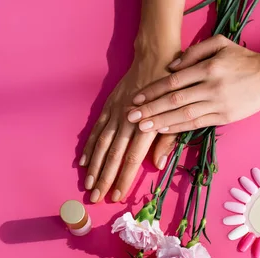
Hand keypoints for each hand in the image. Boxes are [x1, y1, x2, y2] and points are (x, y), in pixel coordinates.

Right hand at [79, 56, 177, 202]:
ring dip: (93, 166)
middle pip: (113, 155)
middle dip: (104, 178)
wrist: (155, 57)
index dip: (123, 178)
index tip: (116, 196)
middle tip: (95, 198)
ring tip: (88, 184)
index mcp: (146, 125)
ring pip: (101, 144)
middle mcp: (127, 121)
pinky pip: (96, 129)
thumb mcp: (176, 113)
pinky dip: (89, 146)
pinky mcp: (108, 106)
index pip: (132, 158)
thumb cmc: (172, 88)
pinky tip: (83, 161)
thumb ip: (167, 140)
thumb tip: (157, 163)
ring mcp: (115, 113)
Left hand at [127, 35, 259, 133]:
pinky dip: (179, 127)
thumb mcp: (221, 44)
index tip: (136, 98)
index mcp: (209, 67)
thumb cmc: (243, 59)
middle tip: (131, 117)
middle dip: (150, 109)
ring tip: (142, 127)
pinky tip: (164, 130)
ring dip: (161, 122)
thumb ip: (195, 51)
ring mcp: (219, 103)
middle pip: (174, 100)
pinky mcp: (225, 117)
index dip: (152, 90)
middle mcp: (212, 86)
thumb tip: (172, 66)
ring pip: (184, 114)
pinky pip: (198, 123)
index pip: (173, 81)